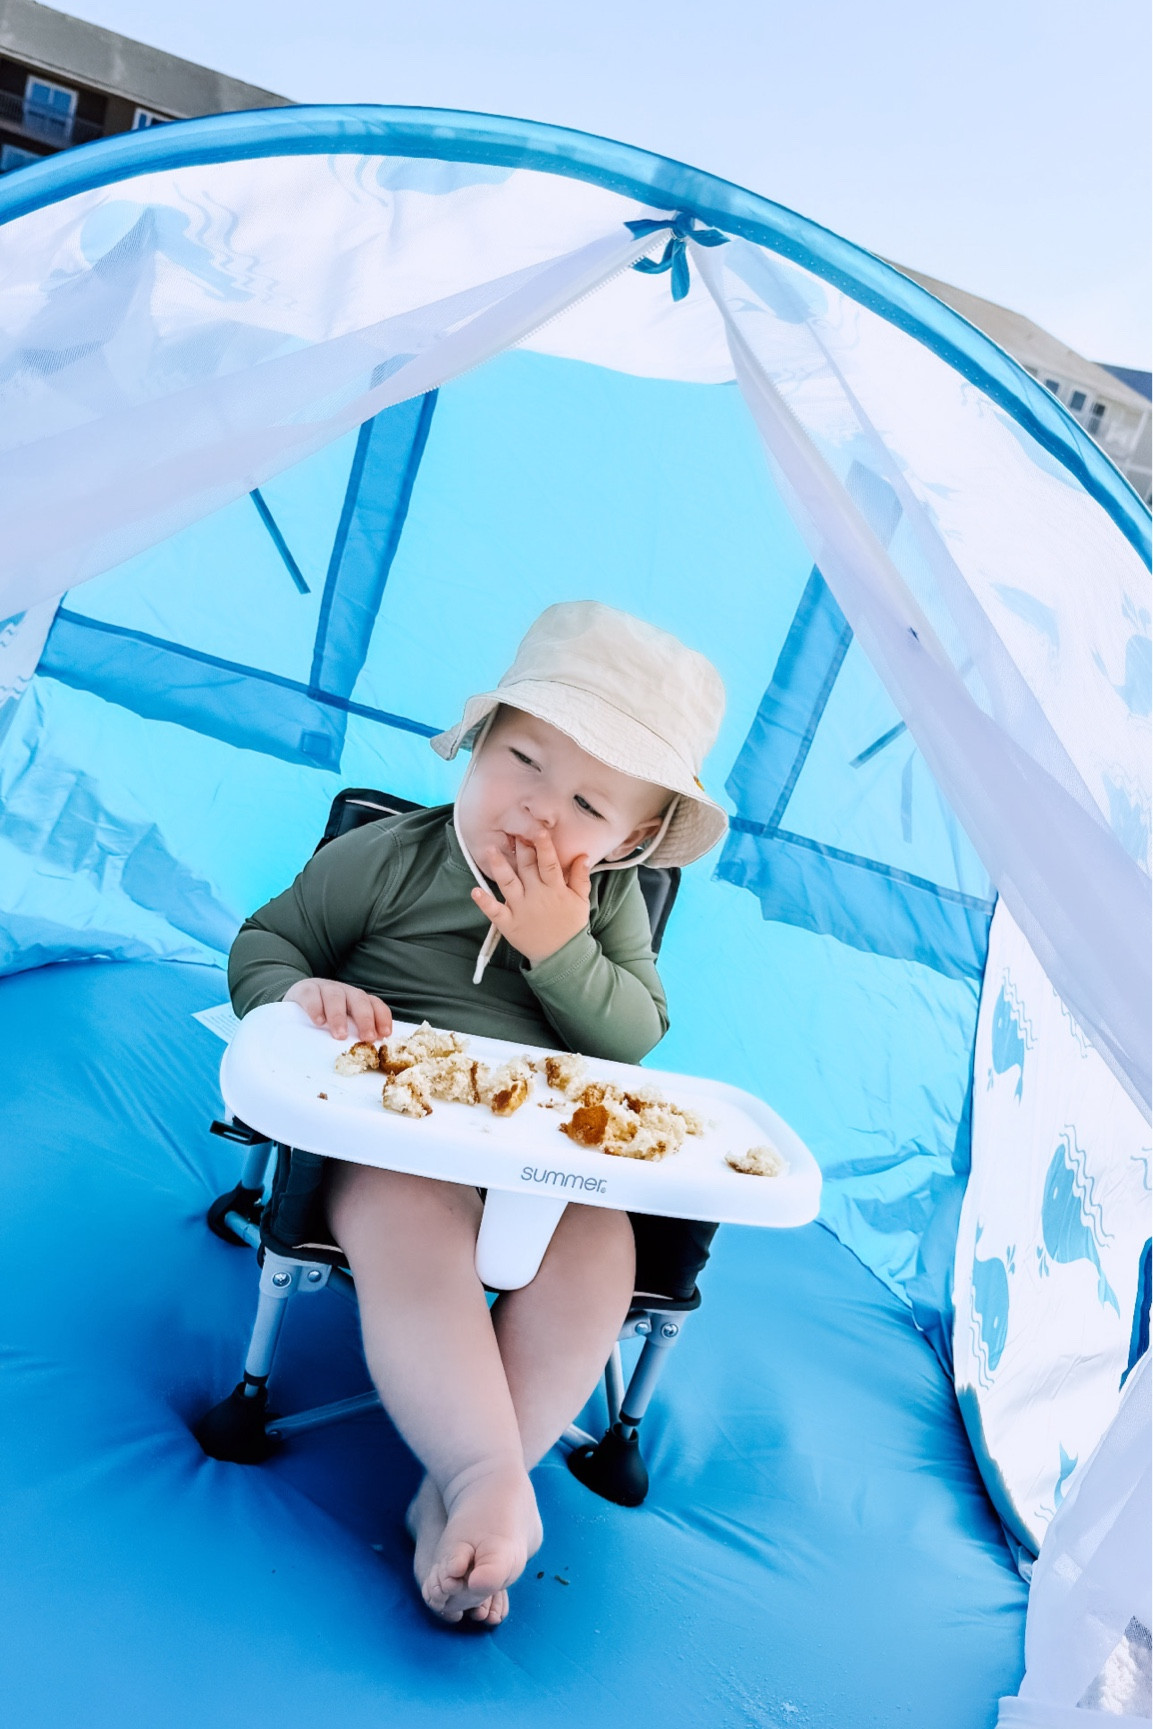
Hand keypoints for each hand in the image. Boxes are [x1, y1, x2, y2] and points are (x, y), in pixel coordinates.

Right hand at [284, 978, 391, 1040]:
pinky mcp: (305, 990)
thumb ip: (354, 1033)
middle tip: (366, 1037)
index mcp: (357, 999)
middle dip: (365, 1018)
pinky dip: (316, 1008)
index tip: (385, 1034)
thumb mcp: (342, 1022)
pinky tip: (318, 1022)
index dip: (382, 1017)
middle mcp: (344, 992)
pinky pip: (312, 995)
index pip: (375, 1003)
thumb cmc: (324, 1016)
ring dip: (339, 1016)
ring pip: (335, 996)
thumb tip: (368, 1056)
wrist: (297, 996)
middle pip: (358, 999)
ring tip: (340, 1035)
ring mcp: (325, 988)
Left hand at [471, 831, 591, 966]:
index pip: (549, 863)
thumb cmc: (571, 926)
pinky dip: (484, 902)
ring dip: (499, 866)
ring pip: (508, 884)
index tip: (538, 830)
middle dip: (519, 848)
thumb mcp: (581, 901)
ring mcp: (521, 910)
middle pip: (526, 868)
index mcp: (555, 890)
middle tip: (512, 830)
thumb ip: (581, 878)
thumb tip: (582, 855)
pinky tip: (475, 891)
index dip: (543, 846)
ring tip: (490, 850)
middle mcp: (536, 897)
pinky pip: (494, 911)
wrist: (562, 957)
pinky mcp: (508, 924)